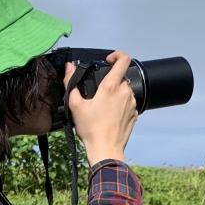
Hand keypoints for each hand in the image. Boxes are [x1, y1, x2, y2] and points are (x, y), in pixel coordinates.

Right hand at [63, 50, 137, 165]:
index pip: (123, 59)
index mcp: (111, 87)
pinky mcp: (135, 114)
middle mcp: (125, 92)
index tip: (109, 60)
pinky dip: (120, 106)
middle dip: (110, 82)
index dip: (117, 55)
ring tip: (103, 107)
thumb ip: (70, 83)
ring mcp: (132, 104)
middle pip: (121, 77)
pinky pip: (128, 104)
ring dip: (116, 94)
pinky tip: (109, 116)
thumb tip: (69, 68)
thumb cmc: (91, 129)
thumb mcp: (75, 105)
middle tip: (98, 94)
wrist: (105, 149)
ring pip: (125, 91)